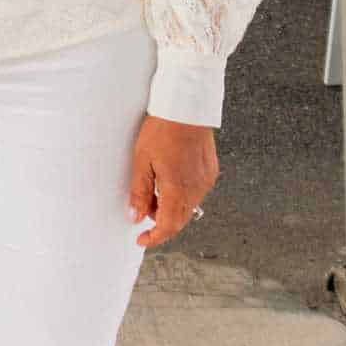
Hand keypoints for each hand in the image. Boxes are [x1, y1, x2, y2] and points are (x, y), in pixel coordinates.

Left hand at [127, 115, 217, 248]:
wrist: (186, 107)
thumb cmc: (163, 129)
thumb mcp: (141, 161)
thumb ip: (139, 192)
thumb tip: (135, 216)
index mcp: (177, 190)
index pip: (168, 227)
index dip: (154, 237)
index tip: (142, 239)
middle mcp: (196, 189)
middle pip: (179, 220)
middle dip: (160, 220)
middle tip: (144, 207)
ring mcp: (206, 181)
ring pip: (188, 207)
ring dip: (171, 206)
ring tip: (155, 186)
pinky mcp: (210, 172)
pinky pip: (196, 192)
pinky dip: (182, 194)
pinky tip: (170, 178)